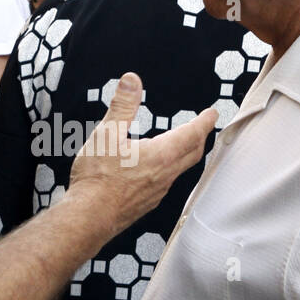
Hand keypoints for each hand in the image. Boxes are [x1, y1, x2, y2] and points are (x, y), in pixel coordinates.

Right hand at [67, 72, 216, 236]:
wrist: (88, 217)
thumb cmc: (97, 180)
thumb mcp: (106, 134)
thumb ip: (122, 106)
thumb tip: (132, 82)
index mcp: (160, 155)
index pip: (192, 134)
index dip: (204, 122)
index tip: (211, 114)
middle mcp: (164, 174)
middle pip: (193, 153)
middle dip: (201, 138)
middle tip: (204, 128)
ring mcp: (157, 191)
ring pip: (181, 169)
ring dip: (187, 154)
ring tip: (184, 146)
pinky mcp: (147, 203)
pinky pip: (167, 183)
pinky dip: (170, 170)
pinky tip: (157, 170)